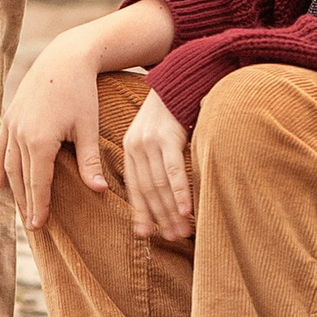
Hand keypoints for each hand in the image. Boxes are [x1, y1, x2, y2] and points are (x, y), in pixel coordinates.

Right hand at [0, 27, 111, 231]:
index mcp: (39, 141)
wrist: (64, 58)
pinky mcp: (10, 116)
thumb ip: (89, 162)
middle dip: (27, 204)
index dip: (39, 206)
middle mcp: (20, 135)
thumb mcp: (87, 128)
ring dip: (14, 190)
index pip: (38, 183)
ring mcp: (12, 125)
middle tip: (33, 228)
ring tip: (21, 211)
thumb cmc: (81, 92)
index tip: (40, 227)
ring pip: (9, 165)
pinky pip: (0, 148)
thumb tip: (100, 191)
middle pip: (21, 178)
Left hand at [121, 87, 194, 243]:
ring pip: (159, 184)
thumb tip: (163, 192)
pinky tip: (186, 210)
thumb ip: (154, 159)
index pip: (135, 187)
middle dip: (161, 217)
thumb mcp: (154, 134)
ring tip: (183, 231)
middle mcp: (136, 145)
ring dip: (172, 212)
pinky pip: (173, 170)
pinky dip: (179, 192)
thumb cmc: (172, 110)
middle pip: (148, 190)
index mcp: (130, 147)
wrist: (180, 78)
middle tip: (173, 238)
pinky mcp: (168, 136)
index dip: (141, 212)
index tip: (148, 234)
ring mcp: (150, 141)